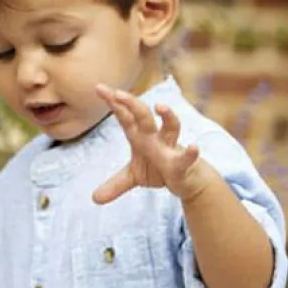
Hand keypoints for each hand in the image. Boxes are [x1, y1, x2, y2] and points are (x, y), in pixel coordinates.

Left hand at [91, 84, 206, 203]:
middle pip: (143, 116)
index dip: (114, 103)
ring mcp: (170, 148)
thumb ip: (114, 185)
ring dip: (167, 116)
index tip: (99, 88)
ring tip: (160, 106)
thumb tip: (94, 199)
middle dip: (131, 103)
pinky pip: (186, 157)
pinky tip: (194, 147)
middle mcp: (155, 137)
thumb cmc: (159, 169)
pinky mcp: (182, 163)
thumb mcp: (133, 177)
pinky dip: (191, 153)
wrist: (187, 180)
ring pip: (171, 127)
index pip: (124, 117)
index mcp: (139, 137)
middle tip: (117, 93)